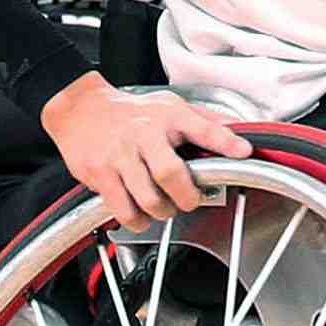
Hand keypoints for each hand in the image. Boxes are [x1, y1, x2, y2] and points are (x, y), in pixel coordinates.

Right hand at [41, 73, 251, 228]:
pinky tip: (141, 215)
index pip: (204, 128)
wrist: (81, 109)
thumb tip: (239, 136)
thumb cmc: (132, 111)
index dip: (226, 142)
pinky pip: (121, 208)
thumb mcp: (171, 105)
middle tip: (191, 200)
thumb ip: (205, 121)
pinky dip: (136, 219)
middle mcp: (145, 135)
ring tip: (165, 208)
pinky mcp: (99, 174)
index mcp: (169, 117)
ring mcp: (120, 155)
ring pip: (147, 197)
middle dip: (187, 196)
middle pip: (171, 174)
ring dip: (162, 211)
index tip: (244, 154)